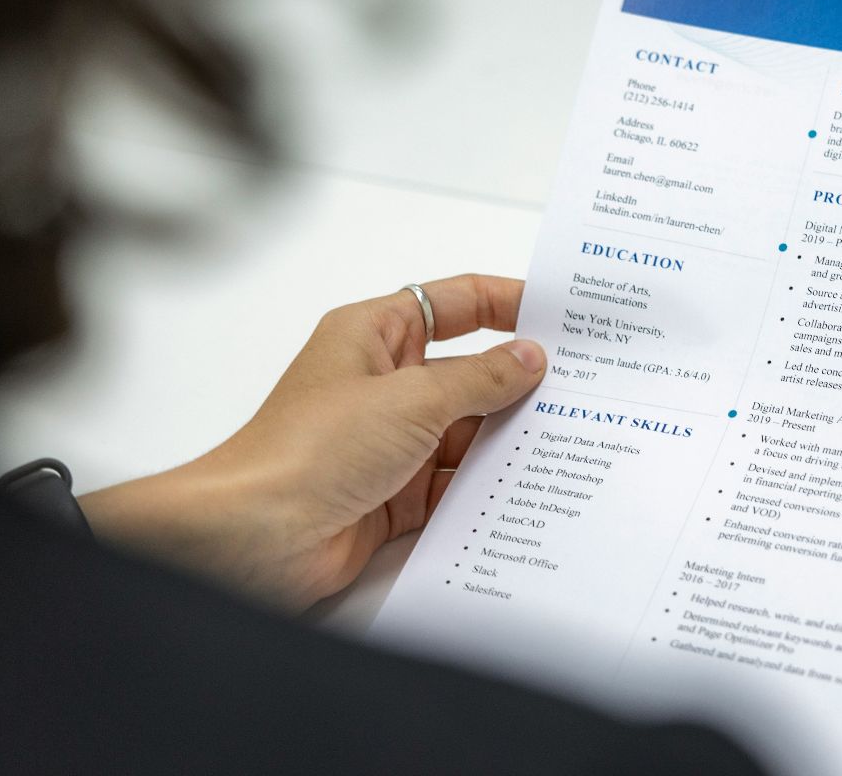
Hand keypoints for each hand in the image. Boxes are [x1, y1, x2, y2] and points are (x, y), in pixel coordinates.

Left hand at [80, 274, 545, 608]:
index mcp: (374, 336)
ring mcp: (389, 442)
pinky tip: (530, 489)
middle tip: (584, 387)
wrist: (257, 537)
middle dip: (519, 383)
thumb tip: (530, 358)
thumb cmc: (309, 450)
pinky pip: (455, 484)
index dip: (506, 303)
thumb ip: (479, 378)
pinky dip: (486, 488)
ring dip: (507, 441)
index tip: (561, 314)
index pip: (454, 304)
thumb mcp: (411, 399)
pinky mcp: (394, 495)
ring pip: (467, 433)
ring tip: (571, 440)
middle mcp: (383, 384)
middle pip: (468, 372)